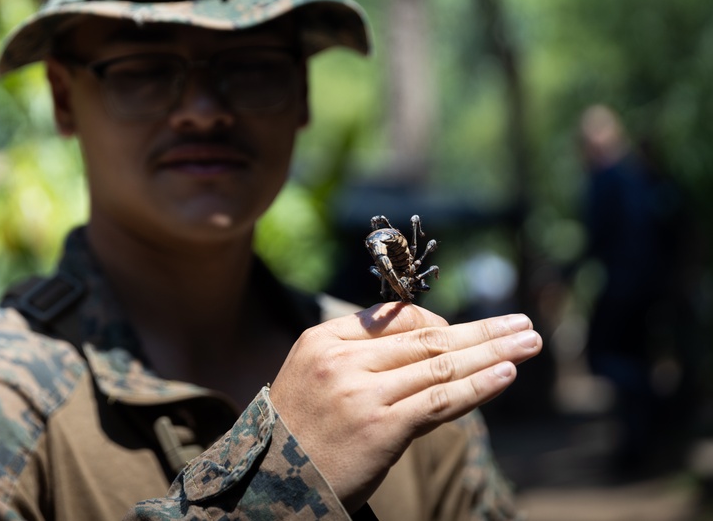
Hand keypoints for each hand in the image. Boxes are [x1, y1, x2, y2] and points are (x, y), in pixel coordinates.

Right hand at [268, 302, 540, 511]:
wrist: (273, 482)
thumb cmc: (300, 431)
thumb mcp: (314, 375)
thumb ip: (358, 354)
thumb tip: (424, 338)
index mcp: (323, 339)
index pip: (396, 320)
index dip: (440, 323)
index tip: (469, 332)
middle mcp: (342, 360)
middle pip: (426, 338)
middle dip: (481, 331)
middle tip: (521, 324)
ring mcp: (362, 393)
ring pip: (440, 366)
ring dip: (492, 352)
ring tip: (528, 343)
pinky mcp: (381, 428)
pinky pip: (439, 401)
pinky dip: (477, 387)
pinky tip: (505, 374)